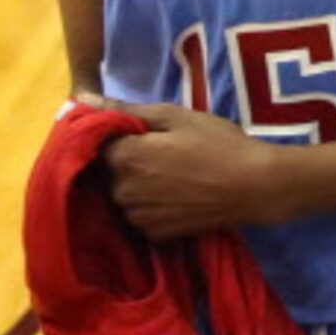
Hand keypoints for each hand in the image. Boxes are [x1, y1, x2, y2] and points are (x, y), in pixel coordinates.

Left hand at [101, 103, 291, 239]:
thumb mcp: (175, 116)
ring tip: (172, 174)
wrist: (255, 187)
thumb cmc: (218, 143)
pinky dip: (150, 205)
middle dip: (126, 160)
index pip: (97, 144)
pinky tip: (176, 195)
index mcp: (124, 157)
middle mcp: (122, 191)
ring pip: (123, 195)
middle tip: (163, 152)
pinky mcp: (154, 235)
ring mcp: (137, 217)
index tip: (141, 133)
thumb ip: (124, 109)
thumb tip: (80, 99)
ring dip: (136, 184)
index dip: (118, 136)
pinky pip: (139, 215)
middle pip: (109, 172)